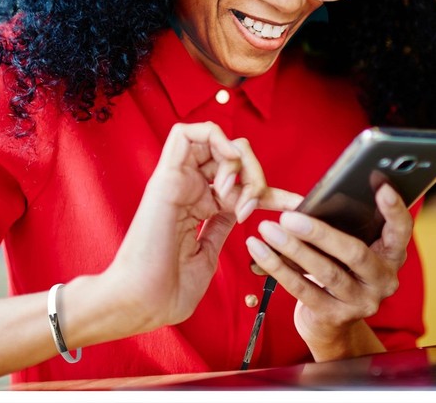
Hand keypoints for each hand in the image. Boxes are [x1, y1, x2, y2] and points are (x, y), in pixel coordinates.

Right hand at [101, 122, 301, 336]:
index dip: (271, 190)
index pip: (239, 184)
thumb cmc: (167, 291)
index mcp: (198, 207)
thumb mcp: (207, 255)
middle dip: (255, 173)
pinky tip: (228, 160)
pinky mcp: (166, 175)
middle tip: (253, 203)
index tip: (296, 203)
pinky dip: (215, 138)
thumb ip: (222, 225)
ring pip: (216, 140)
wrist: (140, 302)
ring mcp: (177, 180)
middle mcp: (189, 188)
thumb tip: (241, 206)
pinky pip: (186, 133)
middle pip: (232, 155)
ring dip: (237, 160)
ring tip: (234, 193)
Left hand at [245, 183, 412, 360]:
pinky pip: (302, 289)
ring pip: (326, 272)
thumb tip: (316, 200)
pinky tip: (260, 250)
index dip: (394, 209)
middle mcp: (383, 280)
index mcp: (391, 255)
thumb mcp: (351, 248)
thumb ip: (347, 226)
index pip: (400, 230)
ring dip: (292, 249)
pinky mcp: (334, 316)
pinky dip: (278, 267)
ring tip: (268, 229)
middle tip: (289, 217)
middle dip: (320, 233)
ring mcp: (360, 302)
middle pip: (355, 253)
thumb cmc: (340, 269)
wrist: (331, 323)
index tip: (382, 186)